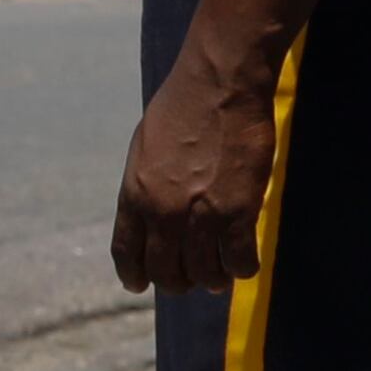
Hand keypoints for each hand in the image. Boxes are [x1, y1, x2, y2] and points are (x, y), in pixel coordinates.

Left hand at [112, 52, 278, 294]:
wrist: (219, 85)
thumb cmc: (181, 106)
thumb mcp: (144, 148)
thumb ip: (144, 185)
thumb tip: (147, 213)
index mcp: (134, 194)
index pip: (126, 252)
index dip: (133, 275)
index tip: (139, 285)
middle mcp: (162, 212)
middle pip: (165, 271)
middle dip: (177, 282)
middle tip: (191, 279)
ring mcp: (200, 216)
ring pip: (203, 273)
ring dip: (212, 279)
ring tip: (219, 275)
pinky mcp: (237, 213)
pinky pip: (238, 261)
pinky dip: (241, 268)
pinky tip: (244, 263)